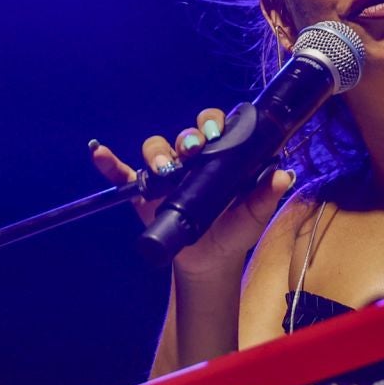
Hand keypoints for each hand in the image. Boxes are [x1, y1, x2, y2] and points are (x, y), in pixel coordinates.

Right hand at [88, 109, 296, 278]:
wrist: (209, 261)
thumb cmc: (234, 232)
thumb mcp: (253, 216)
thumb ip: (267, 195)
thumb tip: (284, 175)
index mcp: (219, 156)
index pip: (214, 126)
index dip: (213, 122)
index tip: (215, 134)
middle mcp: (191, 158)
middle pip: (185, 133)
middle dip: (187, 136)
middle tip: (193, 150)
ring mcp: (166, 173)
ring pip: (156, 148)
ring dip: (158, 153)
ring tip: (166, 169)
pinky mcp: (144, 191)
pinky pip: (122, 173)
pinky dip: (109, 162)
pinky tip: (99, 153)